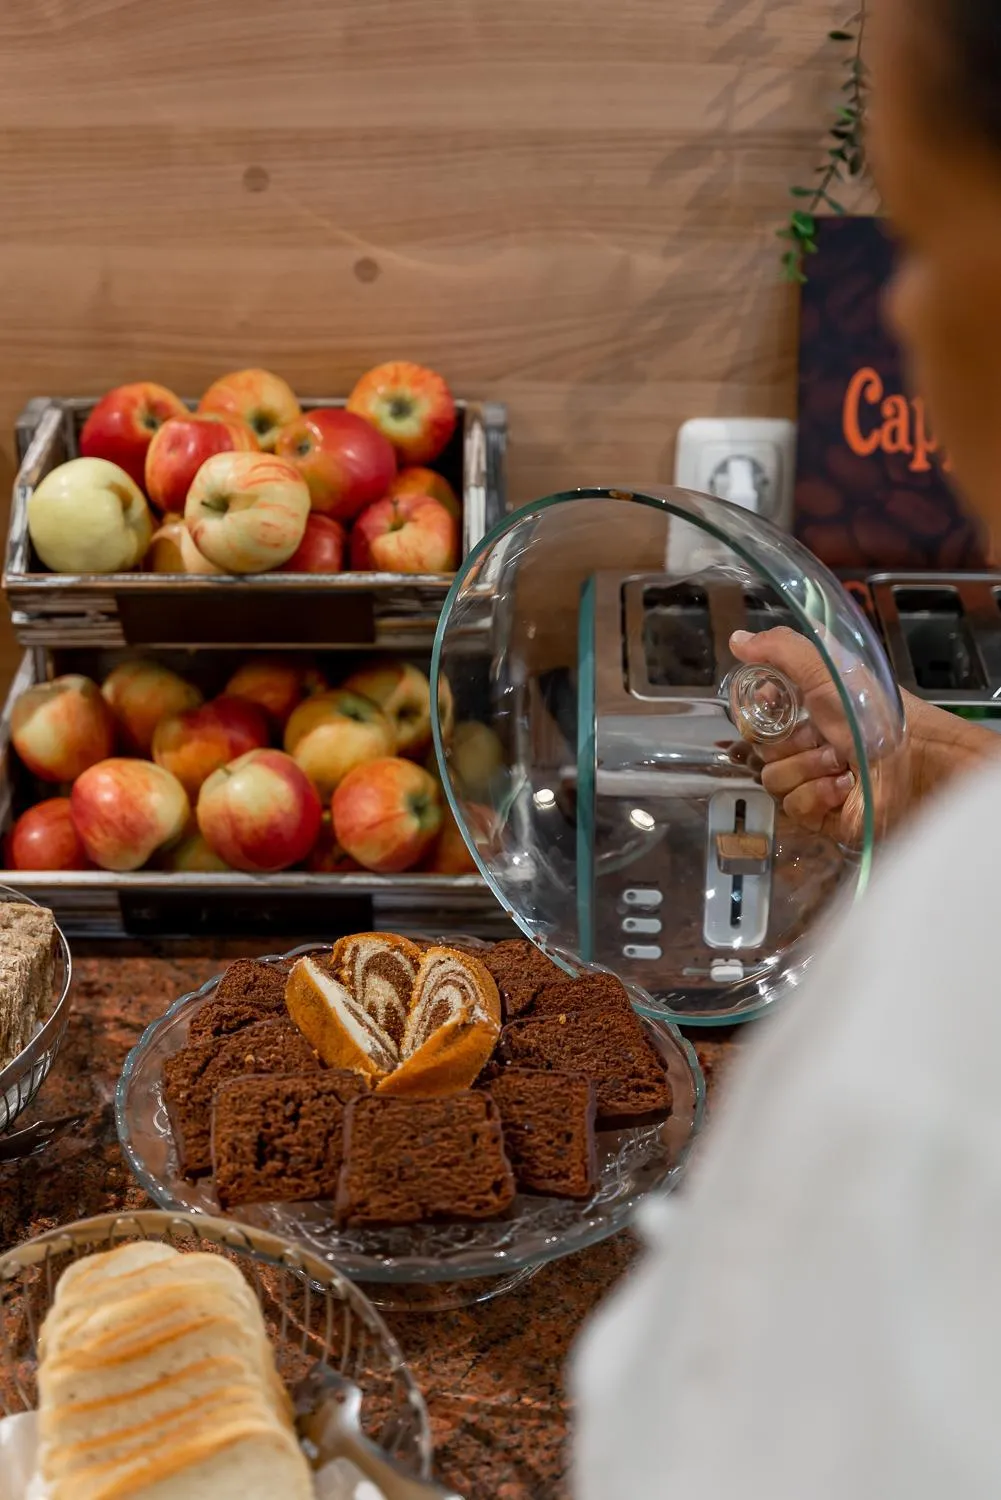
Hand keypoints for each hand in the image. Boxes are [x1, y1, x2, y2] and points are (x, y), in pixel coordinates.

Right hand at [729, 627, 1000, 843]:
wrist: (916, 766)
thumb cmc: (878, 714)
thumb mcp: (828, 669)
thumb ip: (781, 650)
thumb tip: (738, 639)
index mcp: (812, 710)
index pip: (760, 713)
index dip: (758, 710)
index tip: (769, 702)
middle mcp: (810, 744)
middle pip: (761, 748)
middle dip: (788, 743)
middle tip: (821, 737)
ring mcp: (814, 781)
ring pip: (773, 779)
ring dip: (807, 769)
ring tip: (840, 764)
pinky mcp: (821, 815)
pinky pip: (793, 807)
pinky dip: (817, 795)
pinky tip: (843, 788)